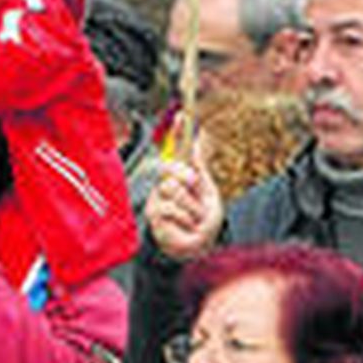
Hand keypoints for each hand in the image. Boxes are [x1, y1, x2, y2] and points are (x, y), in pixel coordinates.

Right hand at [143, 124, 222, 260]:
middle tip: (195, 193)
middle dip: (188, 181)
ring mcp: (159, 198)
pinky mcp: (154, 214)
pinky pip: (170, 207)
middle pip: (173, 168)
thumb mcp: (208, 193)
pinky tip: (186, 227)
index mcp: (183, 177)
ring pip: (173, 190)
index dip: (180, 132)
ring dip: (192, 208)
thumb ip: (200, 169)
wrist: (199, 249)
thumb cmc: (202, 222)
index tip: (184, 114)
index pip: (179, 149)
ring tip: (194, 219)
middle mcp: (168, 183)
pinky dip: (185, 219)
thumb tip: (200, 139)